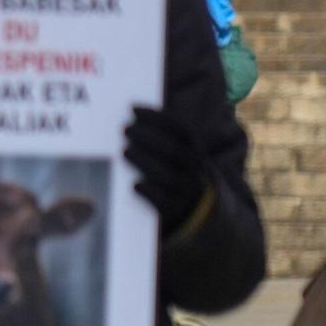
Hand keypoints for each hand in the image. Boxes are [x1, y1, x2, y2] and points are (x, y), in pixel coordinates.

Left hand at [124, 105, 208, 227]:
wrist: (200, 216)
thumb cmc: (178, 178)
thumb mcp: (180, 160)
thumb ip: (164, 140)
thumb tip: (131, 115)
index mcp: (197, 154)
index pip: (182, 130)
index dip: (158, 117)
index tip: (133, 108)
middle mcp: (196, 172)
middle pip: (175, 151)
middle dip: (148, 137)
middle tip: (125, 129)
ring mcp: (187, 193)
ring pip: (169, 176)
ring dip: (145, 161)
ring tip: (125, 151)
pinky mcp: (176, 213)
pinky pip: (164, 203)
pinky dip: (149, 191)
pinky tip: (135, 184)